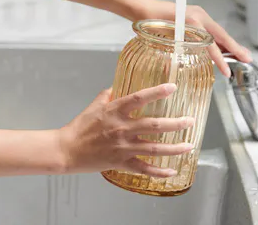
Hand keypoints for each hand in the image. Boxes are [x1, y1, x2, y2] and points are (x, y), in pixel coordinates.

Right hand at [58, 83, 194, 177]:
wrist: (67, 150)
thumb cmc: (80, 126)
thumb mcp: (95, 105)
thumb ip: (109, 94)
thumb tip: (121, 85)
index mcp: (115, 111)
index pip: (139, 98)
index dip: (157, 92)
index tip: (172, 88)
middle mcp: (122, 128)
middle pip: (154, 125)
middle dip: (176, 123)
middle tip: (190, 121)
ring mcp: (123, 147)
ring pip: (154, 148)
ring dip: (174, 148)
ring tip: (189, 145)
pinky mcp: (121, 163)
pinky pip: (144, 168)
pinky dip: (159, 172)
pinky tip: (172, 171)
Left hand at [139, 0, 251, 76]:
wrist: (144, 8)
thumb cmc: (149, 23)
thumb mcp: (161, 39)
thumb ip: (171, 53)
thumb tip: (175, 71)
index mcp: (191, 21)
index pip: (210, 44)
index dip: (220, 59)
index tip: (227, 71)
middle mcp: (198, 16)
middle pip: (221, 35)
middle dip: (235, 48)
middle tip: (248, 59)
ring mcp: (199, 15)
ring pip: (218, 31)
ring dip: (230, 44)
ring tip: (242, 55)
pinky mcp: (196, 16)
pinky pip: (211, 29)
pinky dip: (219, 39)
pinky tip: (225, 48)